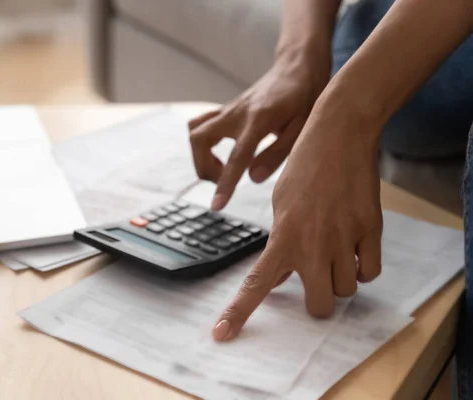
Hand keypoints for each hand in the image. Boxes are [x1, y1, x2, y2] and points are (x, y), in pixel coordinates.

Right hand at [189, 50, 329, 210]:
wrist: (296, 68)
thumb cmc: (305, 99)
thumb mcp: (302, 127)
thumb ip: (278, 154)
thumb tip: (253, 178)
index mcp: (258, 121)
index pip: (236, 158)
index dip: (225, 184)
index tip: (216, 206)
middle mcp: (236, 114)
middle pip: (199, 140)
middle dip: (204, 168)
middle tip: (224, 180)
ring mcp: (227, 110)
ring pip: (195, 132)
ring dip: (201, 156)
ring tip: (222, 169)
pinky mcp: (225, 110)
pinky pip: (200, 125)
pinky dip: (202, 143)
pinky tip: (220, 153)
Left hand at [211, 98, 383, 340]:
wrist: (339, 136)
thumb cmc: (303, 168)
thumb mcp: (281, 206)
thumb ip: (283, 243)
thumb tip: (285, 274)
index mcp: (283, 238)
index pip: (256, 285)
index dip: (238, 314)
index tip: (222, 335)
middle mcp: (313, 246)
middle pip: (321, 306)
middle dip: (318, 298)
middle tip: (315, 277)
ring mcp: (345, 240)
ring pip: (347, 290)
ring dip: (339, 280)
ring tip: (335, 252)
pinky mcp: (372, 231)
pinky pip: (370, 272)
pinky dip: (362, 267)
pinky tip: (355, 248)